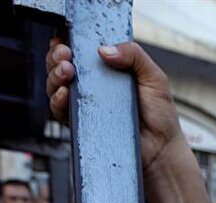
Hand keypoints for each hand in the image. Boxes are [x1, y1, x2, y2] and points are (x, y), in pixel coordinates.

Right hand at [46, 38, 184, 178]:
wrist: (161, 148)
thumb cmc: (160, 116)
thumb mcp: (153, 77)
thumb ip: (134, 55)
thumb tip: (104, 49)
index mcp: (108, 70)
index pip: (80, 52)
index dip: (68, 43)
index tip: (67, 40)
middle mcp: (93, 87)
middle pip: (61, 66)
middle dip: (57, 56)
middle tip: (65, 54)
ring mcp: (86, 106)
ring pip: (56, 87)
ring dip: (55, 76)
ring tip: (66, 71)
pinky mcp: (82, 125)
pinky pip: (61, 112)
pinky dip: (58, 100)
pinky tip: (65, 93)